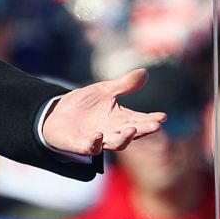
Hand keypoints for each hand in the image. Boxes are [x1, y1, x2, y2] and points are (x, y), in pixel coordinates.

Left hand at [42, 68, 165, 155]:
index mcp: (121, 119)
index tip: (163, 116)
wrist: (56, 115)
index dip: (152, 119)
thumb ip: (123, 85)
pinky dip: (94, 143)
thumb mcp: (103, 91)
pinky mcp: (81, 145)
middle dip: (144, 129)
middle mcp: (113, 132)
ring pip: (115, 143)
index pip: (140, 119)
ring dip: (124, 138)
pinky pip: (90, 147)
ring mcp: (98, 140)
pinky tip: (98, 135)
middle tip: (156, 125)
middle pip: (132, 133)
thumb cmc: (84, 104)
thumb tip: (145, 71)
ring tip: (132, 130)